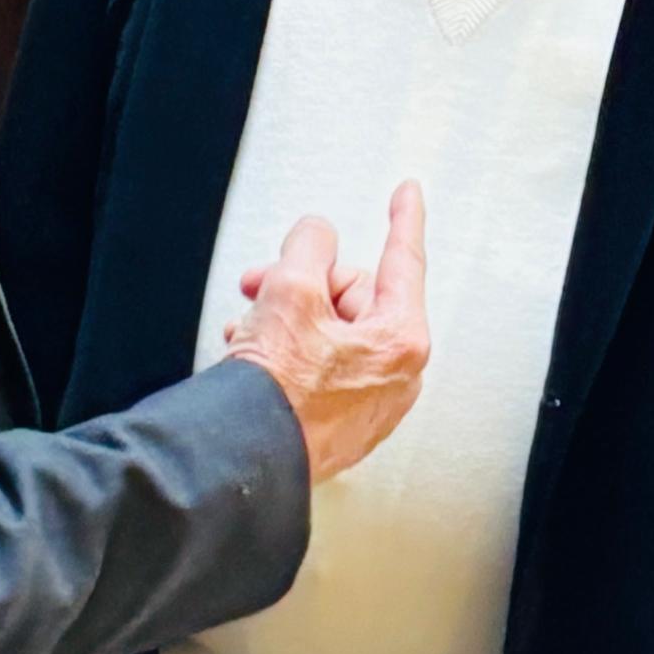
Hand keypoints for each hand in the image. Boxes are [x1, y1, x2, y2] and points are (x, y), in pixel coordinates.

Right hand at [226, 183, 427, 483]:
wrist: (244, 459)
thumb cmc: (276, 394)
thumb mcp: (290, 290)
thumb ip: (309, 245)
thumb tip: (315, 238)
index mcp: (400, 340)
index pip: (403, 260)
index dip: (402, 217)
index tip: (408, 194)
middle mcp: (394, 376)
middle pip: (352, 296)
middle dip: (302, 284)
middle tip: (262, 285)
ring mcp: (367, 404)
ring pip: (329, 332)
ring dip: (286, 319)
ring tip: (249, 327)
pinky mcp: (339, 424)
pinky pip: (319, 368)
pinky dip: (287, 353)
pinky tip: (253, 354)